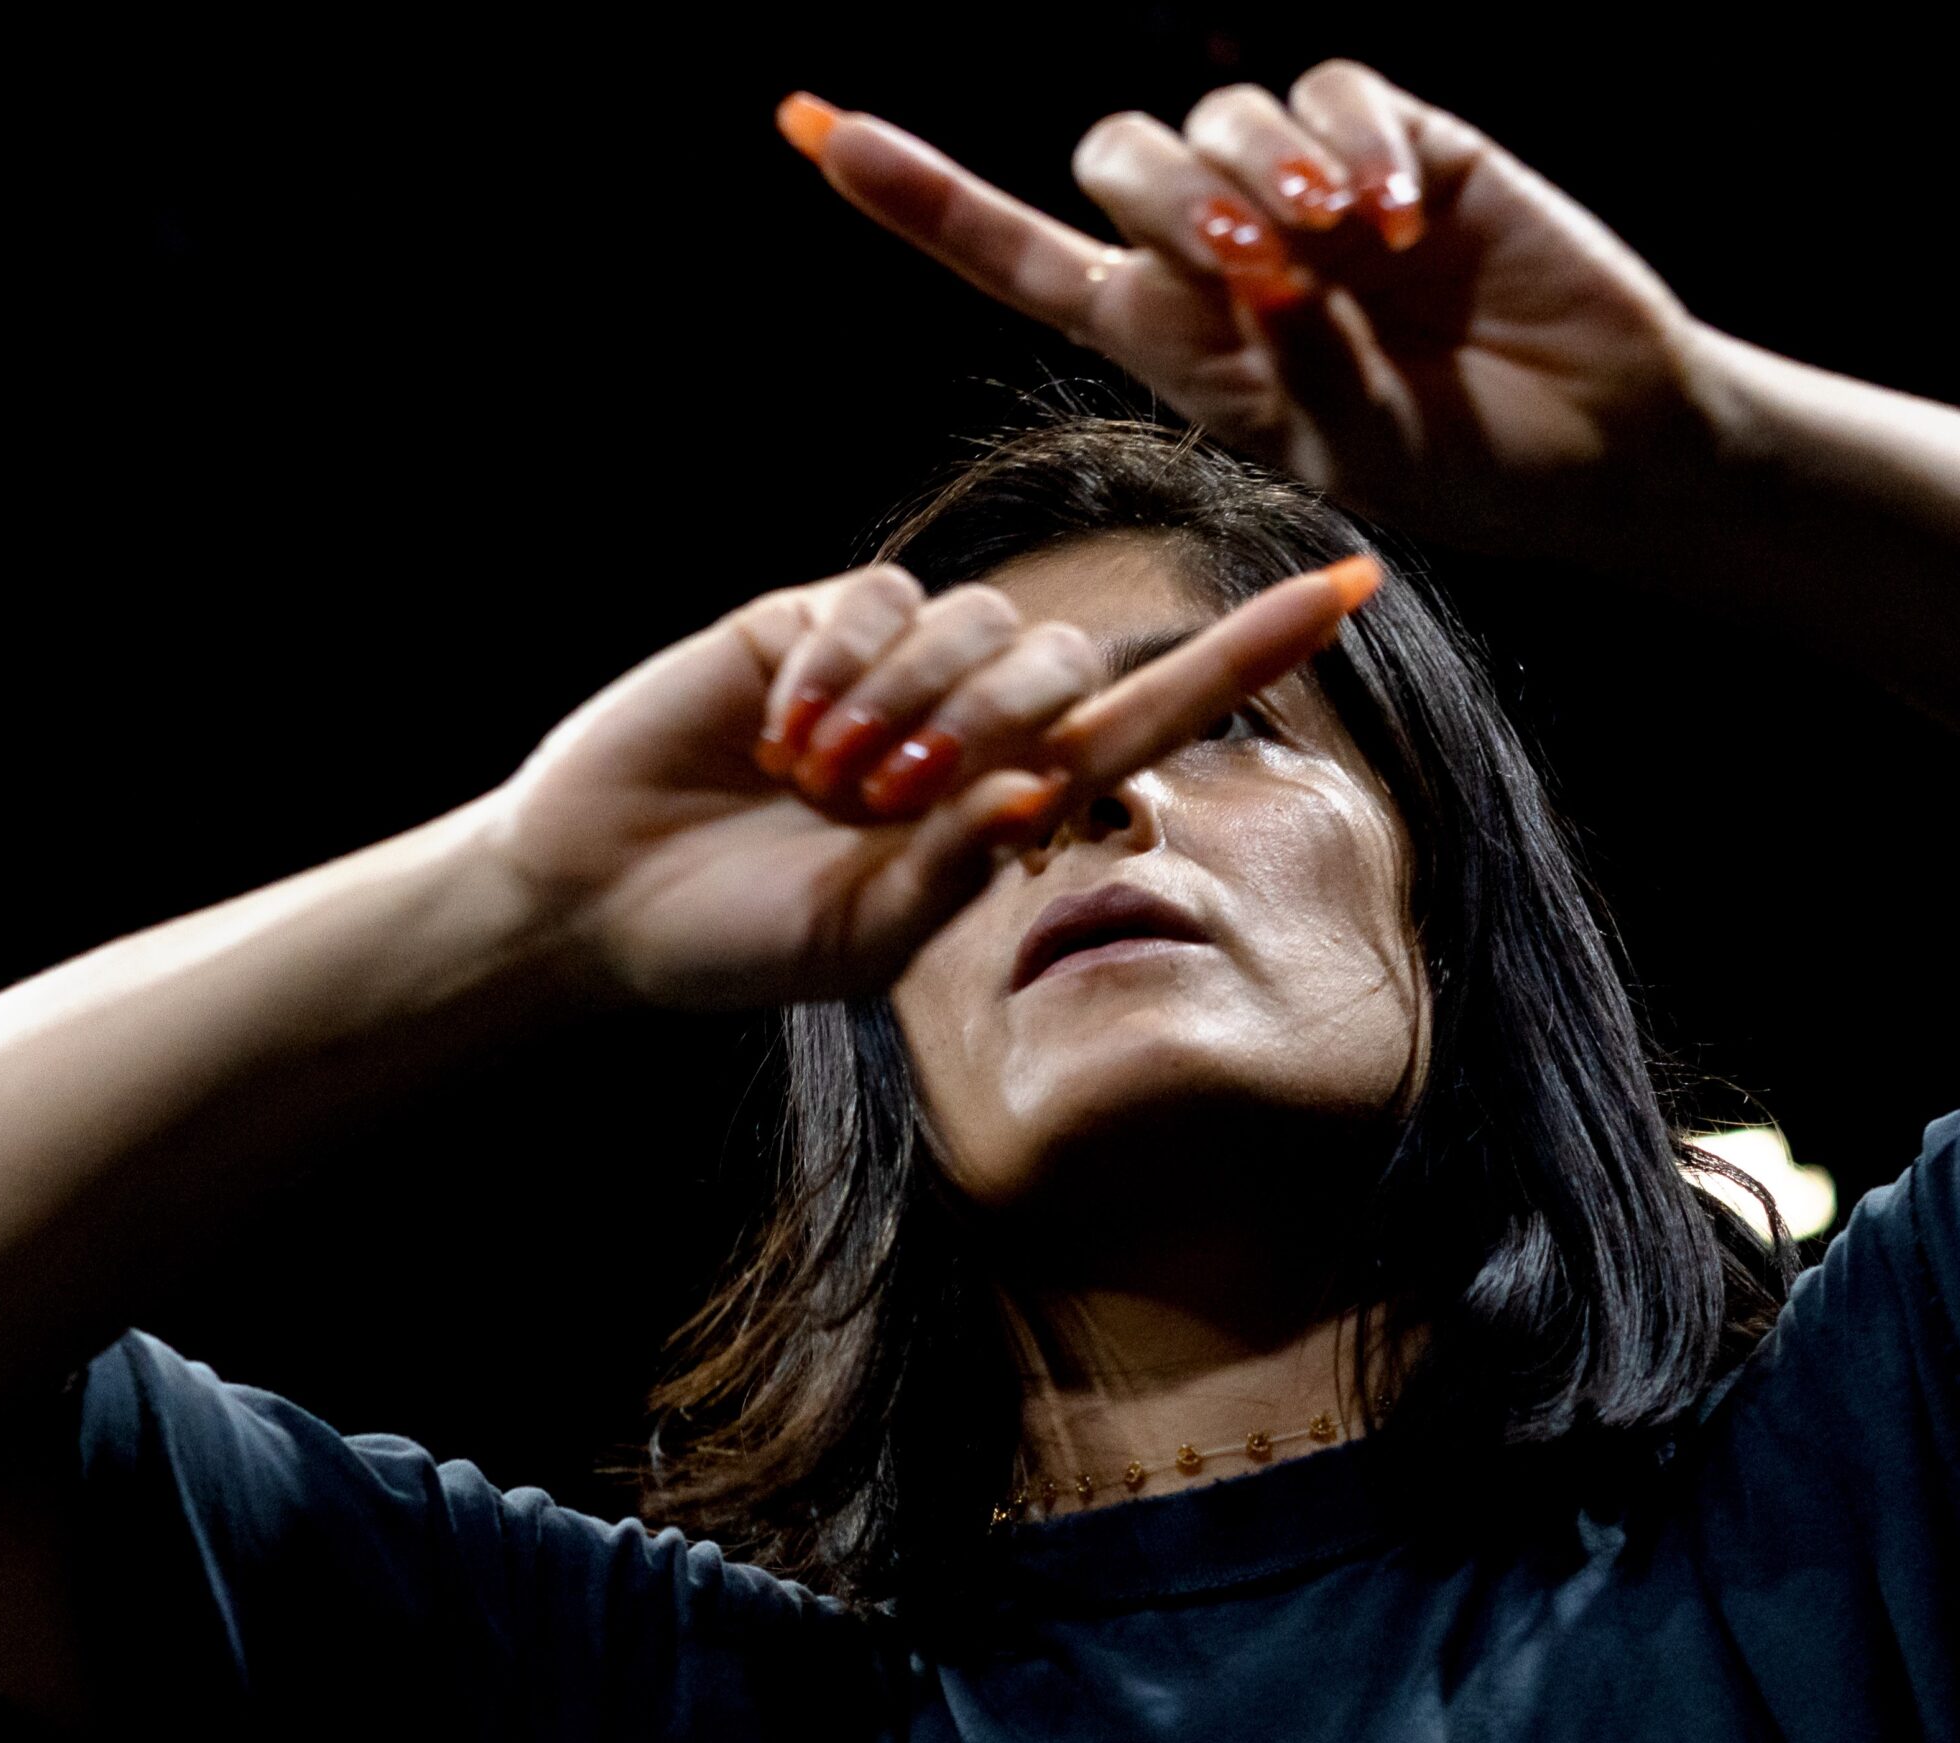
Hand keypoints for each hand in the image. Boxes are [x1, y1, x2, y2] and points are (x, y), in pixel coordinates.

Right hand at [485, 555, 1378, 1009]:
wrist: (602, 899)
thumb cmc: (745, 941)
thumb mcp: (866, 937)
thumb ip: (961, 865)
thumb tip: (1038, 786)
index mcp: (1012, 800)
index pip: (1156, 712)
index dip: (1251, 653)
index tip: (1357, 585)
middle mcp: (974, 718)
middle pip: (1064, 661)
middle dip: (988, 725)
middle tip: (877, 803)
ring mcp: (899, 660)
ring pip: (974, 621)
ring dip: (902, 707)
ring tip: (814, 782)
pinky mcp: (817, 615)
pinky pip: (876, 599)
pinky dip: (836, 666)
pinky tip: (776, 724)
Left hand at [781, 65, 1710, 553]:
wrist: (1587, 449)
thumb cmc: (1450, 474)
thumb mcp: (1312, 440)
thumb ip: (1231, 355)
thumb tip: (1210, 260)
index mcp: (1175, 336)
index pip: (1018, 250)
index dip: (919, 195)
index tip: (809, 127)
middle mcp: (1226, 251)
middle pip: (1121, 153)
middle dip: (1173, 203)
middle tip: (1261, 282)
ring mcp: (1311, 189)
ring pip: (1223, 113)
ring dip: (1265, 181)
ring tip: (1342, 261)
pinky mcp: (1400, 137)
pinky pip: (1334, 90)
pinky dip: (1358, 146)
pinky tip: (1408, 222)